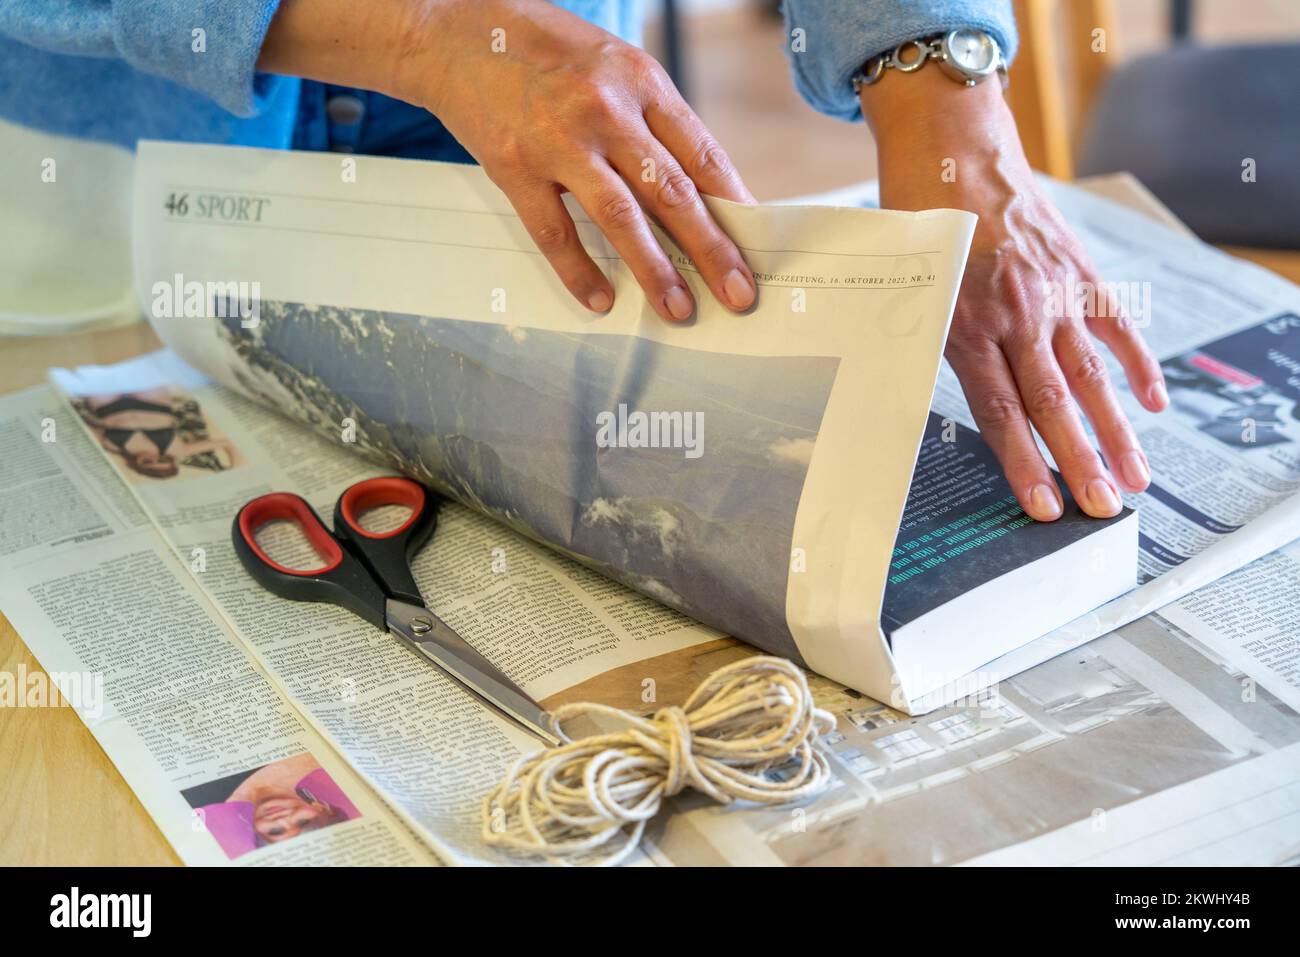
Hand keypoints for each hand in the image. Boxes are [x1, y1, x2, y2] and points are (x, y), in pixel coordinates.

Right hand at [261, 0, 756, 322]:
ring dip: (656, 269)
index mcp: (640, 81)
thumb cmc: (544, 49)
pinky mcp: (515, 168)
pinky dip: (579, 270)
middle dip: (712, 250)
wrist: (456, 29)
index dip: (734, 205)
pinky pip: (555, 231)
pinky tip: (601, 300)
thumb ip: (652, 121)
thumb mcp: (614, 65)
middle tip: (738, 294)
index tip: (756, 244)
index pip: (702, 154)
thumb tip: (697, 190)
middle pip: (672, 192)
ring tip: (680, 308)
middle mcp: (606, 110)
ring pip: (621, 217)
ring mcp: (559, 141)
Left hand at [861, 67, 1167, 519]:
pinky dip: (1137, 364)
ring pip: (1090, 374)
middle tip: (1103, 506)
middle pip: (1053, 402)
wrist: (955, 154)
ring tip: (1136, 476)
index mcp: (965, 328)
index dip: (1023, 463)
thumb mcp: (907, 291)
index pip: (1001, 411)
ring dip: (1115, 430)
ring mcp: (1054, 294)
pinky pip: (1116, 324)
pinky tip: (1153, 403)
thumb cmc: (919, 228)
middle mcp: (1015, 316)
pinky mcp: (1079, 271)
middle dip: (1081, 460)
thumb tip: (906, 404)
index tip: (1043, 506)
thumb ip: (926, 345)